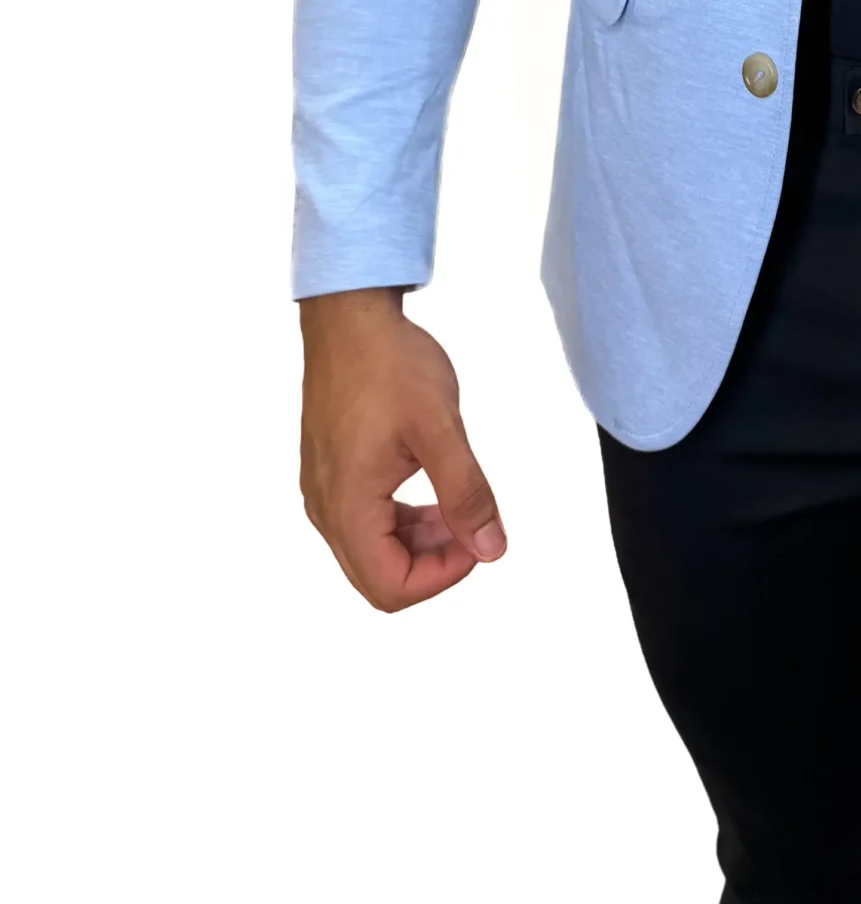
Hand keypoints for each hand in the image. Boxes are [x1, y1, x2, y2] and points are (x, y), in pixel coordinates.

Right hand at [299, 288, 506, 611]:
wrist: (350, 317)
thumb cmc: (387, 363)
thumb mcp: (440, 428)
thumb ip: (466, 494)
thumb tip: (491, 549)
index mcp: (346, 506)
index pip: (390, 587)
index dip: (442, 576)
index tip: (477, 539)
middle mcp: (326, 508)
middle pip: (379, 577)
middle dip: (433, 562)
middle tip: (473, 524)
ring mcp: (325, 490)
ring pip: (372, 551)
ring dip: (421, 542)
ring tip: (459, 507)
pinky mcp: (332, 472)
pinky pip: (365, 521)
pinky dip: (403, 521)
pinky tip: (433, 493)